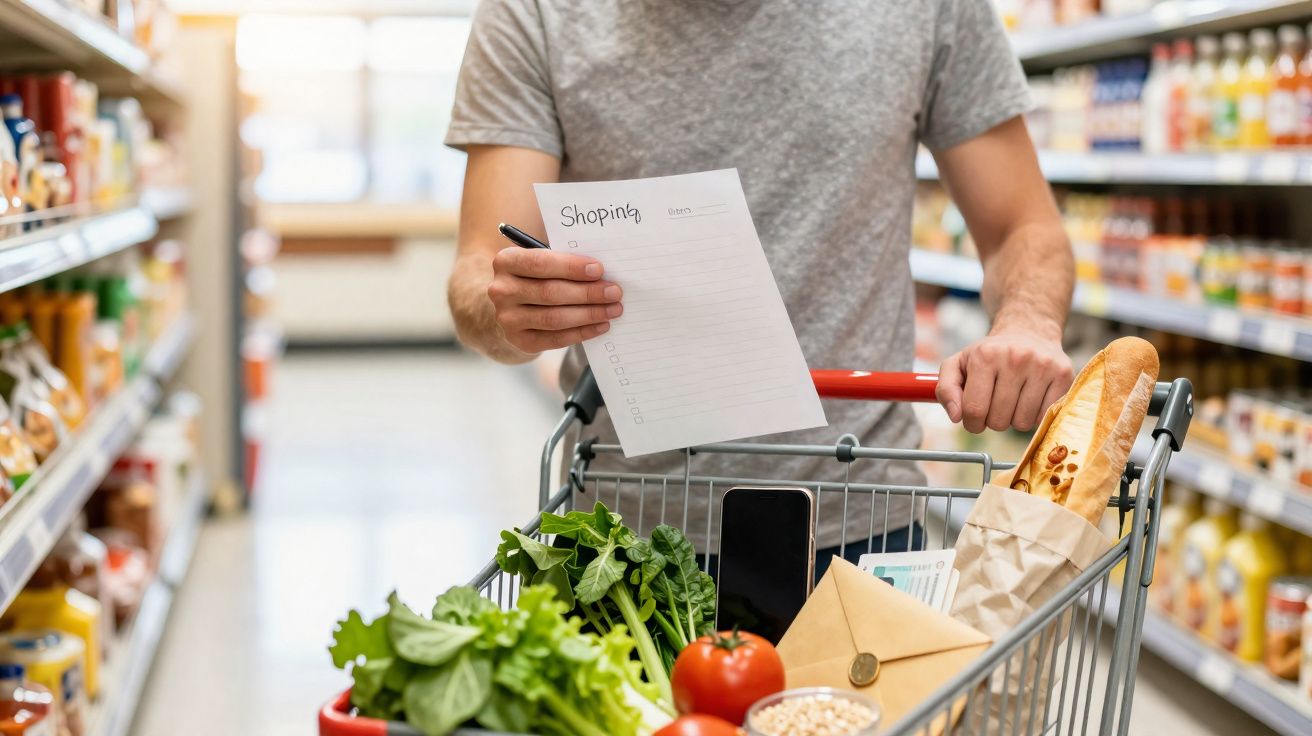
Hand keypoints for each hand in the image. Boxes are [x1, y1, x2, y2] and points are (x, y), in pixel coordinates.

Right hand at [487, 246, 623, 354]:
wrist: (513, 307)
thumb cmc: (536, 277)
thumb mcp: (542, 262)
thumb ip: (564, 262)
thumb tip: (601, 272)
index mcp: (506, 262)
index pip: (540, 263)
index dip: (571, 267)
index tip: (599, 270)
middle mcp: (501, 290)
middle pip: (550, 292)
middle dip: (587, 293)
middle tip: (614, 292)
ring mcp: (507, 318)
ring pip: (554, 318)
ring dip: (589, 314)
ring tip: (613, 309)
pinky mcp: (519, 340)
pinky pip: (555, 338)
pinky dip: (582, 332)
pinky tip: (600, 325)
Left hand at [936, 329, 1073, 433]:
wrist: (1028, 332)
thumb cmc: (988, 355)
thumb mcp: (958, 365)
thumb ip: (946, 390)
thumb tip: (956, 416)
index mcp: (985, 356)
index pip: (974, 411)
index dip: (971, 423)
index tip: (975, 417)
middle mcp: (1015, 358)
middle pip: (998, 421)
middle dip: (993, 421)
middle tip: (995, 404)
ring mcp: (1042, 366)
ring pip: (1022, 423)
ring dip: (1014, 419)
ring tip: (1013, 399)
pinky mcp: (1063, 374)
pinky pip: (1044, 417)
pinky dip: (1034, 415)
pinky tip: (1030, 398)